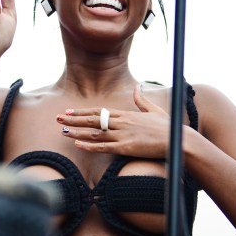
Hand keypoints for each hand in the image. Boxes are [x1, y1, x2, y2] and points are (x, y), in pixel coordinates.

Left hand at [56, 84, 173, 158]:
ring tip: (63, 131)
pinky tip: (77, 145)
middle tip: (58, 118)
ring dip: (77, 132)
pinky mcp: (126, 148)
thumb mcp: (153, 110)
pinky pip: (103, 147)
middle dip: (73, 119)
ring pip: (94, 133)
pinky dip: (89, 146)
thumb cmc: (167, 127)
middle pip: (92, 120)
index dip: (82, 112)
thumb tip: (138, 87)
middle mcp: (121, 123)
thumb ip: (142, 100)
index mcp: (126, 114)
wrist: (177, 140)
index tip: (69, 112)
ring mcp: (123, 135)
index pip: (99, 112)